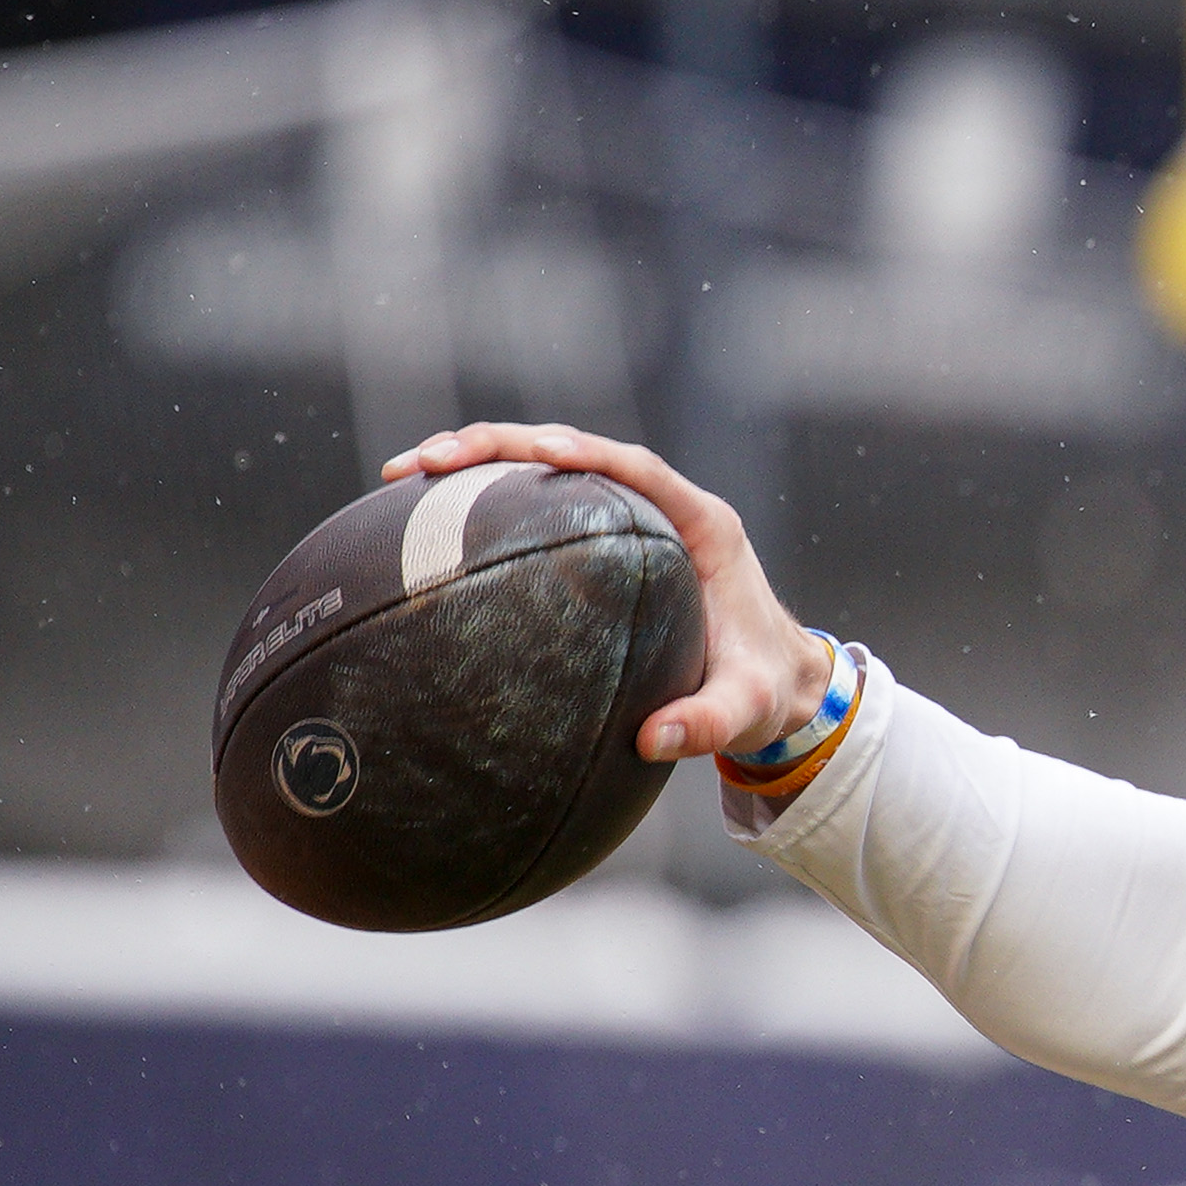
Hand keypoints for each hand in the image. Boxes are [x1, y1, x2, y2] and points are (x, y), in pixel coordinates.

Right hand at [381, 424, 836, 763]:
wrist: (779, 685)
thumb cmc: (765, 690)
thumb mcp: (745, 710)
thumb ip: (709, 724)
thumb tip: (654, 741)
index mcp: (706, 526)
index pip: (641, 469)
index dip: (590, 452)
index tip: (539, 450)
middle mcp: (667, 509)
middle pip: (577, 451)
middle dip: (502, 445)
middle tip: (429, 460)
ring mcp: (633, 518)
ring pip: (548, 469)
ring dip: (481, 462)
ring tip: (406, 475)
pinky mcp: (606, 538)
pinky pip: (541, 505)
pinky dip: (488, 502)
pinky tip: (425, 521)